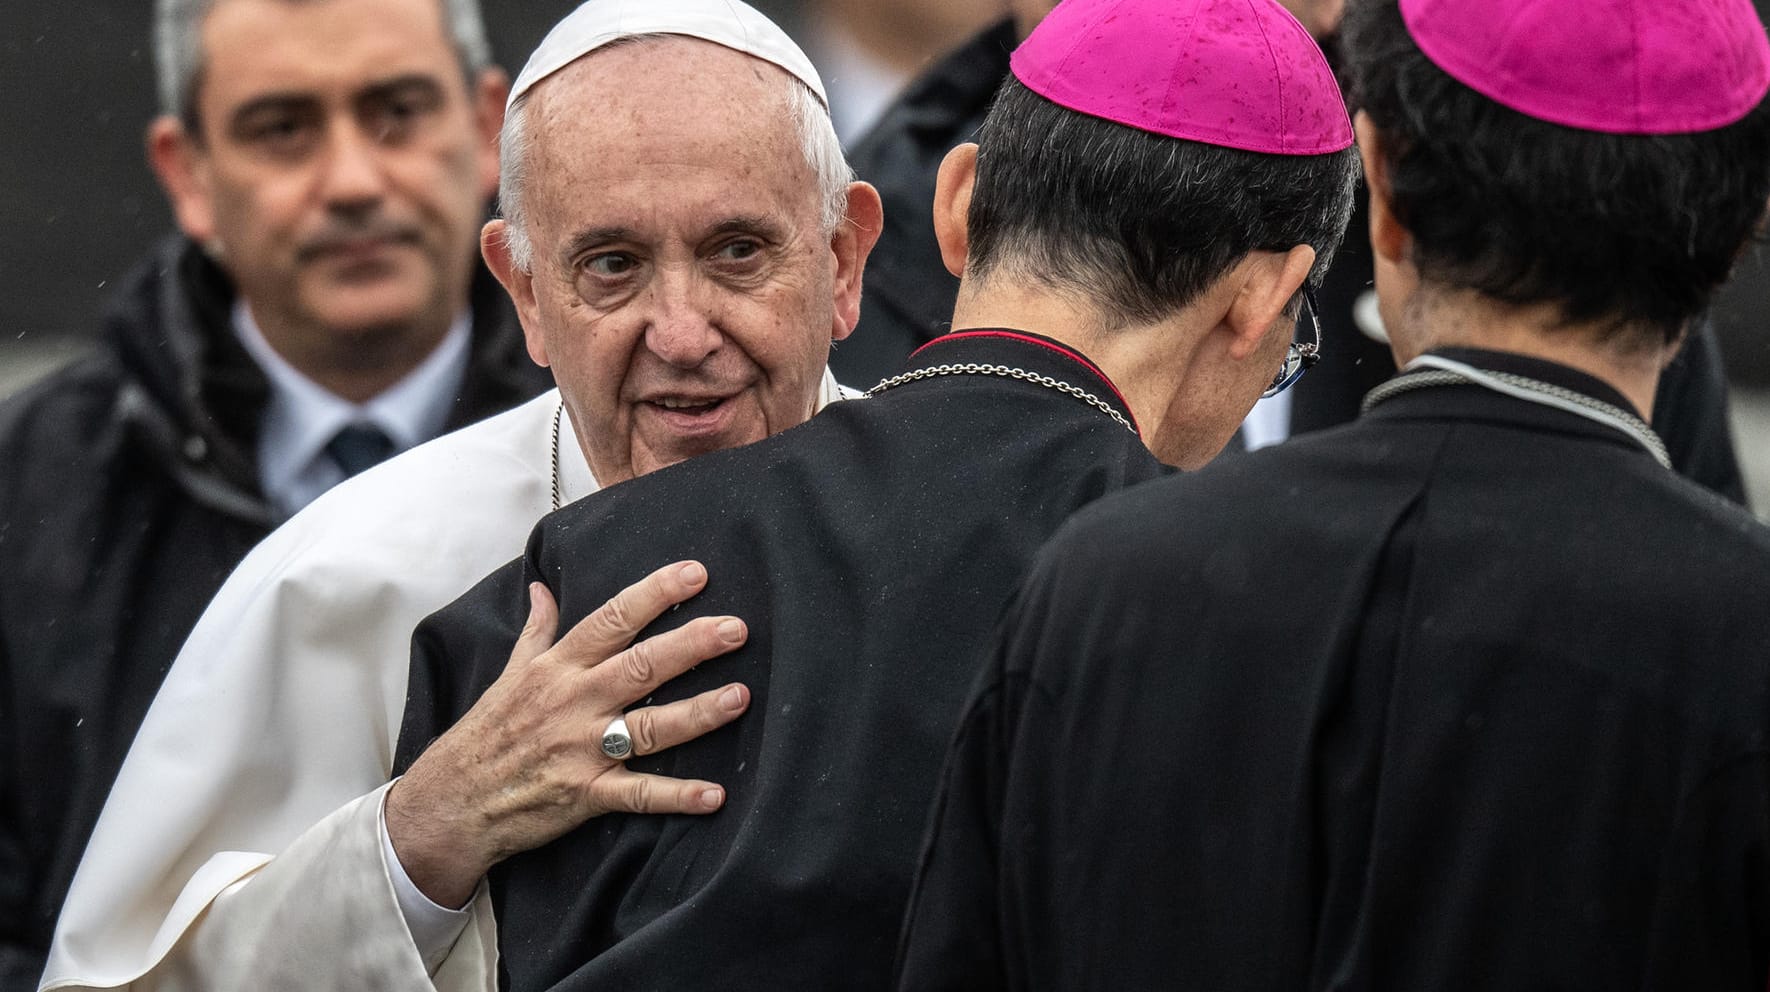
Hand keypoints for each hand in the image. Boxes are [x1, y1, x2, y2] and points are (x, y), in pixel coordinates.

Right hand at [386, 560, 749, 907]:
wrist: (450, 802)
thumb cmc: (486, 734)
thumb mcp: (508, 673)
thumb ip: (536, 630)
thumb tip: (541, 587)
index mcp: (557, 668)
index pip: (612, 620)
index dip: (655, 594)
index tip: (696, 573)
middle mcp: (573, 702)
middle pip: (640, 666)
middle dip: (690, 645)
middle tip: (736, 629)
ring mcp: (582, 750)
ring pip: (649, 727)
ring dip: (697, 714)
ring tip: (740, 697)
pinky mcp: (586, 795)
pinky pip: (638, 795)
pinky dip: (677, 796)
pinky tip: (714, 795)